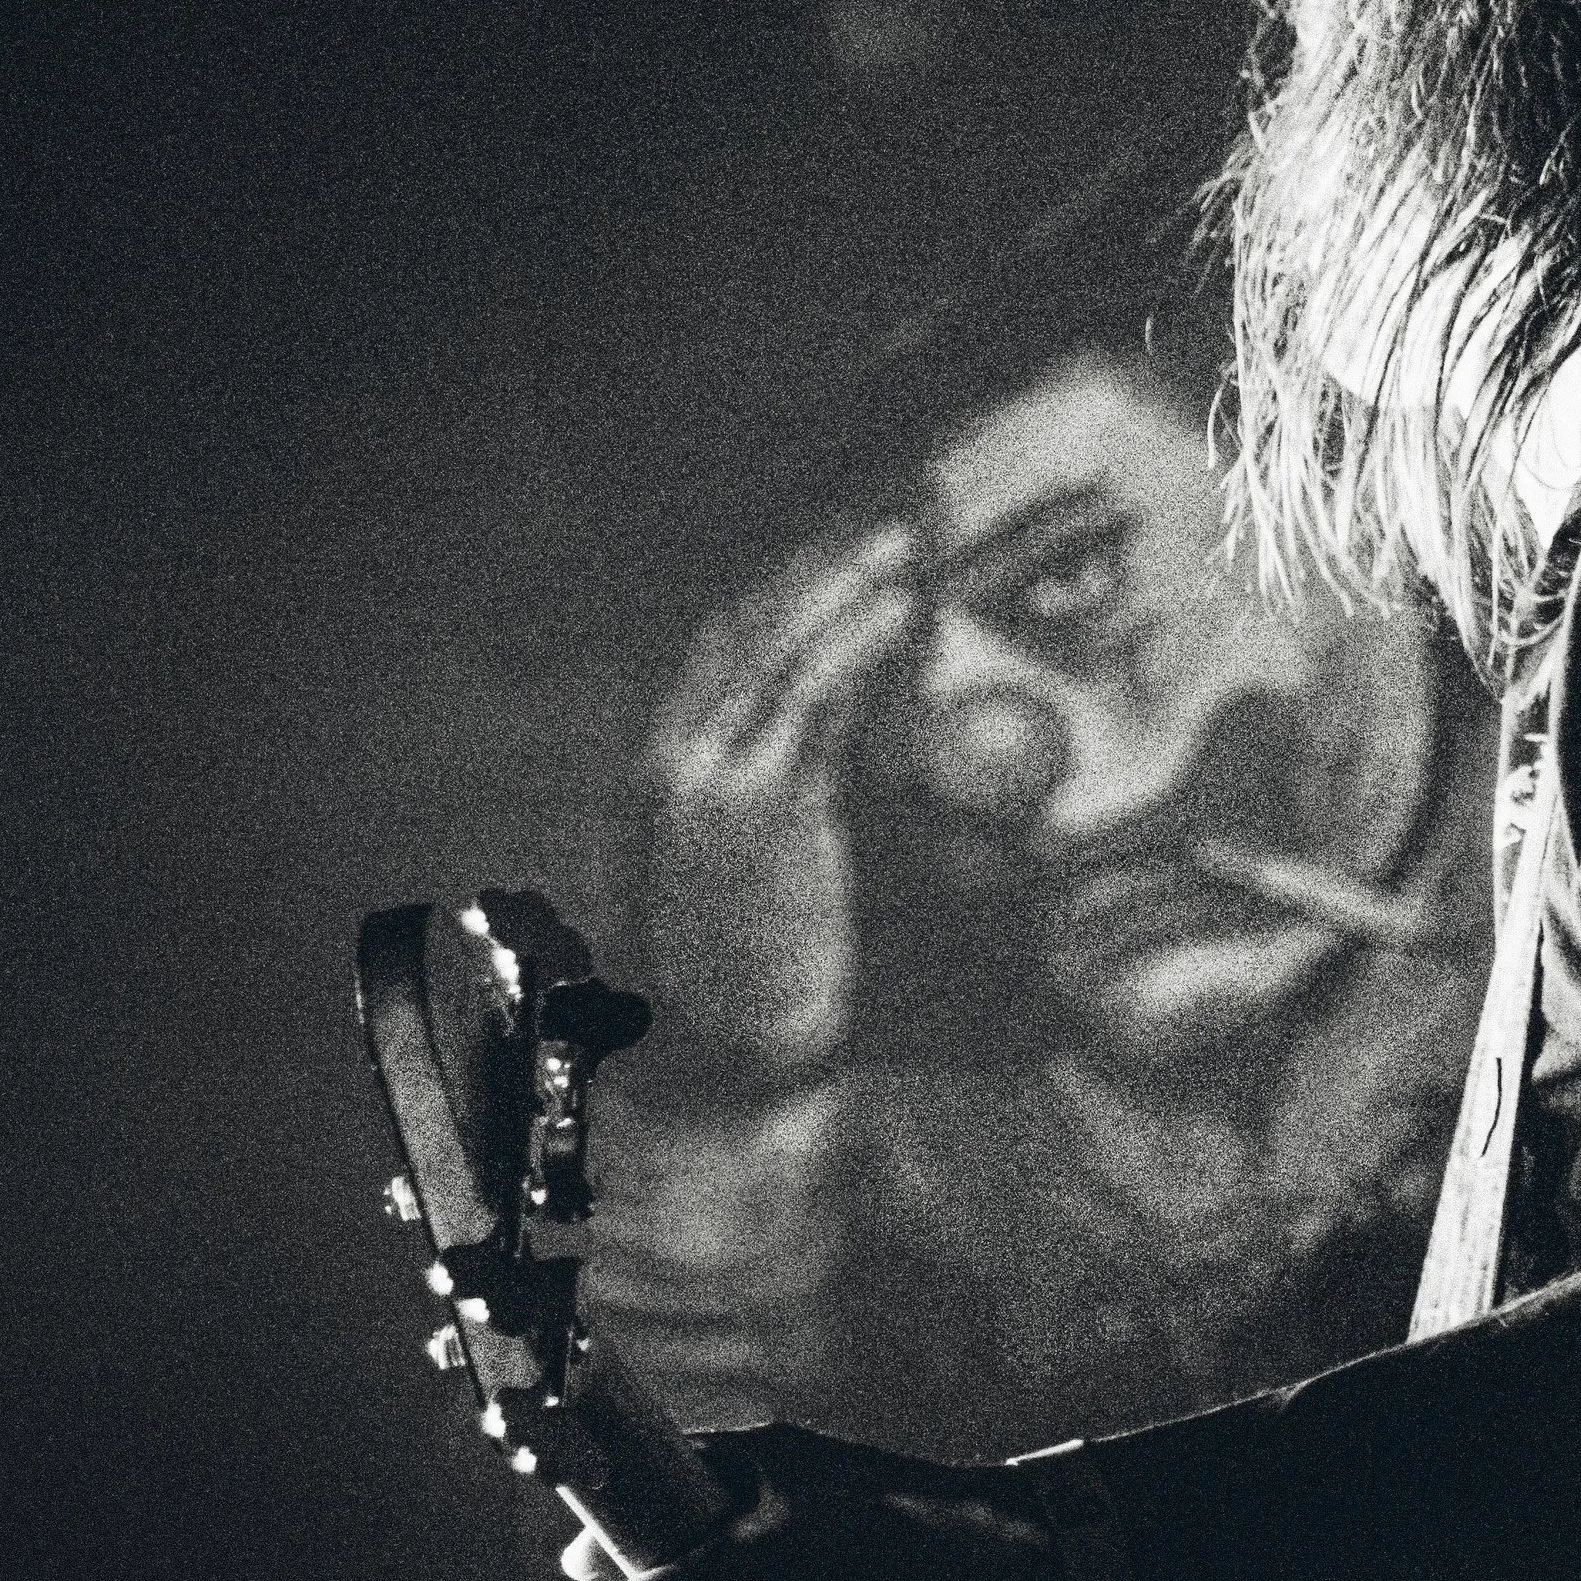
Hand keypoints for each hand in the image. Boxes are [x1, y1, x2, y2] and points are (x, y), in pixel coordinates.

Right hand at [634, 520, 919, 1093]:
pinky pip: (814, 696)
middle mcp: (675, 754)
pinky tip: (904, 608)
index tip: (859, 548)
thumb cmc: (770, 973)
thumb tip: (866, 716)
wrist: (735, 1062)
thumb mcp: (773, 866)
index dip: (797, 586)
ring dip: (851, 581)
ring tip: (909, 539)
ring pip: (783, 644)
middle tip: (897, 518)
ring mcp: (707, 774)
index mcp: (670, 764)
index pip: (732, 641)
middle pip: (754, 622)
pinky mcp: (755, 802)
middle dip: (826, 563)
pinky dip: (860, 640)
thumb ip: (803, 787)